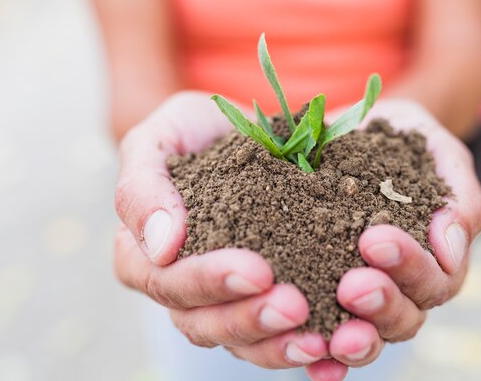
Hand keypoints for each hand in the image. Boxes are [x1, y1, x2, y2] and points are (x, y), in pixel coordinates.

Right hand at [113, 93, 335, 378]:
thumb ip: (143, 186)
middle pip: (206, 324)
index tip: (256, 270)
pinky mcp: (269, 299)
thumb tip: (161, 245)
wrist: (248, 130)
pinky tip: (337, 351)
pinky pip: (283, 336)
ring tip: (321, 339)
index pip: (169, 283)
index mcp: (147, 257)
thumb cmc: (195, 131)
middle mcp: (184, 290)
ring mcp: (227, 300)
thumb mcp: (159, 139)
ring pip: (245, 342)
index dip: (209, 282)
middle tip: (294, 306)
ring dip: (281, 346)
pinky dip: (309, 349)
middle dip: (250, 320)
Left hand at [310, 99, 480, 376]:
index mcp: (437, 256)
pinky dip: (326, 359)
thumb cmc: (398, 139)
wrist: (349, 136)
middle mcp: (405, 287)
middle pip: (407, 316)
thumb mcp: (433, 149)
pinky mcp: (328, 304)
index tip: (374, 237)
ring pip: (372, 336)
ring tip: (331, 332)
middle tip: (352, 285)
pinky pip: (331, 342)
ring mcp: (367, 300)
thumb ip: (456, 192)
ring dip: (356, 339)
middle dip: (382, 303)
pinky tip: (312, 359)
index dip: (410, 264)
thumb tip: (451, 243)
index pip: (437, 276)